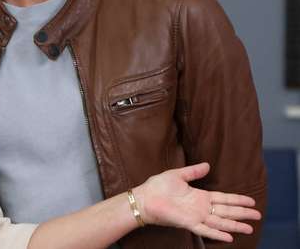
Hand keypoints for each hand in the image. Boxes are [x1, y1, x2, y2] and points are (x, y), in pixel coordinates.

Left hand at [135, 162, 260, 242]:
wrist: (143, 198)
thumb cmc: (157, 187)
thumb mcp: (177, 175)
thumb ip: (193, 172)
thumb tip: (208, 165)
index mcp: (200, 196)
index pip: (223, 198)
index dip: (237, 200)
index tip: (251, 201)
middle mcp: (201, 208)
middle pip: (226, 210)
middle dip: (242, 213)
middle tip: (258, 215)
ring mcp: (196, 216)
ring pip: (220, 221)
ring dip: (235, 225)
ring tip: (250, 228)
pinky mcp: (188, 223)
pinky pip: (205, 229)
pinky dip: (217, 233)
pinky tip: (229, 236)